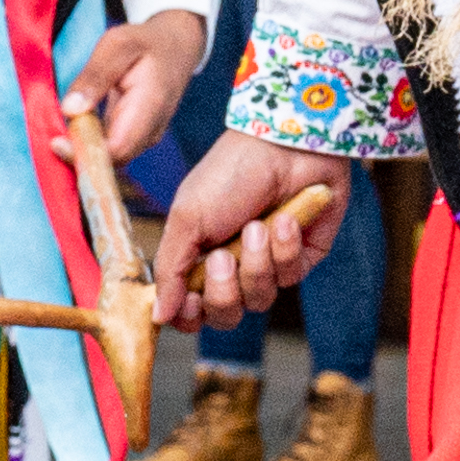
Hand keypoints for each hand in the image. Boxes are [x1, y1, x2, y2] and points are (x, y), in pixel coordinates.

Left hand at [69, 5, 208, 163]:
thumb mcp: (116, 46)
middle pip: (112, 162)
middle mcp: (150, 132)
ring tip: (60, 137)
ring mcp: (144, 139)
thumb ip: (94, 77)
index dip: (85, 153)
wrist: (175, 47)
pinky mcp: (136, 139)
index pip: (116, 149)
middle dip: (79, 156)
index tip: (56, 142)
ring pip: (109, 161)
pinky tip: (73, 133)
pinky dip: (89, 146)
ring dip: (82, 153)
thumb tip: (70, 110)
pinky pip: (110, 152)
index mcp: (149, 108)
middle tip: (52, 140)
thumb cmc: (144, 43)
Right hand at [150, 134, 352, 332]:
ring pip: (259, 300)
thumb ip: (170, 271)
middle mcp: (233, 266)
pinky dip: (285, 248)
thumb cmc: (230, 173)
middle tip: (224, 255)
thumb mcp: (187, 218)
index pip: (191, 310)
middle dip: (223, 290)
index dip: (190, 316)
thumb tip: (158, 316)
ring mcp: (268, 264)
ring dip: (256, 263)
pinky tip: (286, 219)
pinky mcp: (302, 257)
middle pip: (225, 315)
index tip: (190, 303)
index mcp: (198, 257)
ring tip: (258, 225)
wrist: (284, 143)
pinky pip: (291, 277)